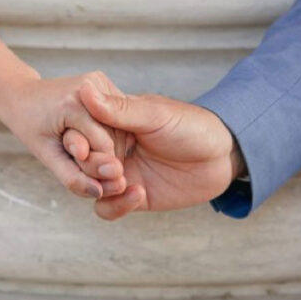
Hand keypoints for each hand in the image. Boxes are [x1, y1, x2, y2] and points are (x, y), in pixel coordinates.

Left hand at [2, 69, 131, 200]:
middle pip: (115, 136)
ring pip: (120, 126)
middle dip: (106, 158)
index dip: (100, 166)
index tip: (92, 177)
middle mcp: (91, 86)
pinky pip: (116, 116)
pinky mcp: (103, 82)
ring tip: (87, 151)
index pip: (105, 145)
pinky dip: (110, 133)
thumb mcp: (46, 155)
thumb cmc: (30, 126)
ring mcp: (99, 81)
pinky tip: (94, 138)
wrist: (22, 96)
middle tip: (86, 165)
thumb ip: (72, 177)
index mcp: (73, 104)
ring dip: (110, 146)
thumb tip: (99, 193)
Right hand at [66, 76, 238, 218]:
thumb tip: (85, 91)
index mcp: (115, 122)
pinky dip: (117, 205)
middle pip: (82, 162)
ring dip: (101, 188)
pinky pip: (109, 208)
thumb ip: (119, 110)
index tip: (83, 147)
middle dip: (91, 167)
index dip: (78, 140)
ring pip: (90, 187)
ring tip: (124, 181)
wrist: (222, 156)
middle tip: (115, 167)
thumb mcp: (155, 115)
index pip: (82, 131)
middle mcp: (115, 148)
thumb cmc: (191, 125)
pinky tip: (139, 194)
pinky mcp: (134, 196)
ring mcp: (123, 173)